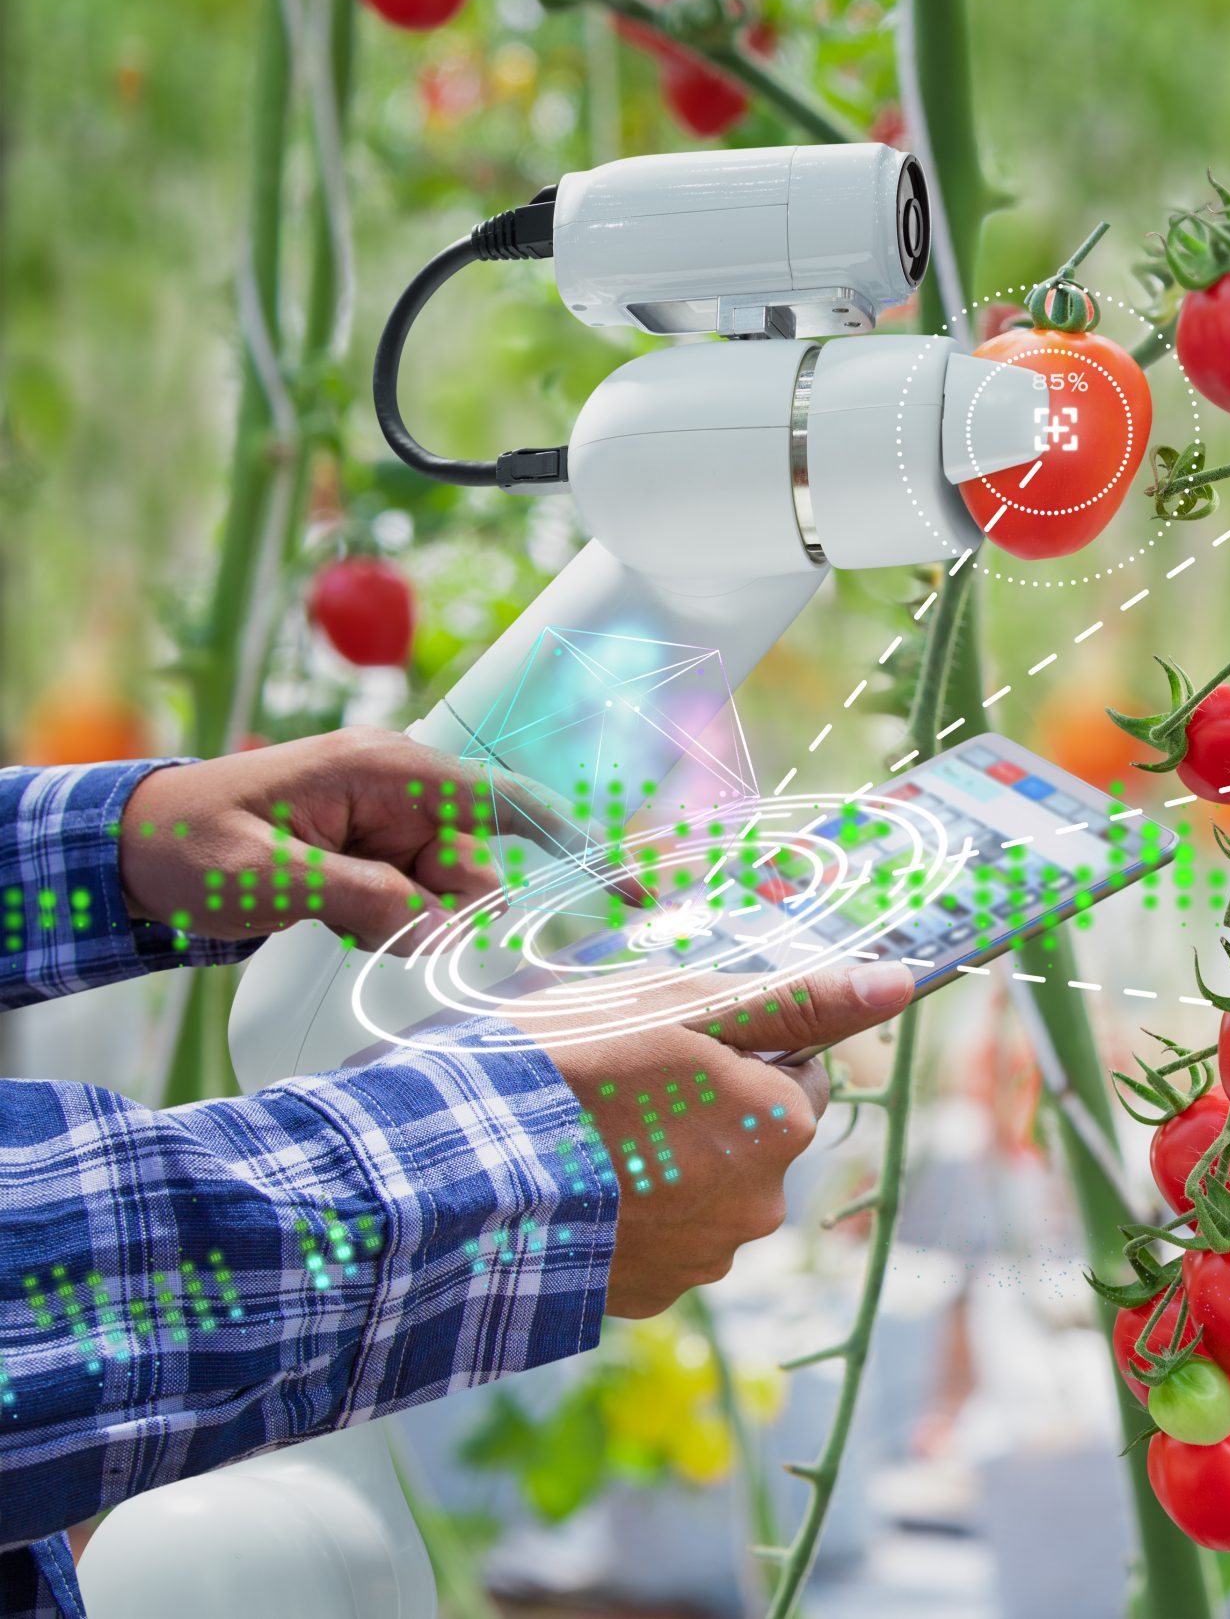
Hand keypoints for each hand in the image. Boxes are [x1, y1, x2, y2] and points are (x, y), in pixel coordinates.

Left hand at [119, 727, 602, 950]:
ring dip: (403, 928)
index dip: (574, 841)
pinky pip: (416, 910)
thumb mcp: (263, 874)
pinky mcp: (377, 862)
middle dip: (441, 915)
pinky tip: (328, 919)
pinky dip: (387, 930)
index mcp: (388, 771)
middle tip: (362, 926)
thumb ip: (358, 899)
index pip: (506, 803)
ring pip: (448, 900)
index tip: (627, 888)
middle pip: (476, 871)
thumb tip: (438, 933)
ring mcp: (390, 829)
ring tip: (325, 918)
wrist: (128, 850)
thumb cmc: (187, 842)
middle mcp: (403, 794)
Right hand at [531, 960, 913, 1318]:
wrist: (459, 1174)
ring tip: (585, 1142)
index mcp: (782, 1126)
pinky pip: (657, 1243)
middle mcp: (761, 1206)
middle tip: (617, 1091)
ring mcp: (702, 1261)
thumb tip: (900, 982)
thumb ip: (799, 1001)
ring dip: (663, 1167)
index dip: (736, 1053)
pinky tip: (574, 1192)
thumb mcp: (685, 1007)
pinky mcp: (645, 1299)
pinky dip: (628, 1218)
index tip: (671, 1050)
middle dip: (704, 1115)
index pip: (796, 1076)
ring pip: (704, 1192)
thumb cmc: (572, 1067)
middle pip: (752, 1139)